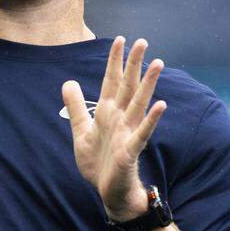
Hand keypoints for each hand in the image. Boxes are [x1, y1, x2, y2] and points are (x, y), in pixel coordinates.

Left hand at [62, 37, 166, 220]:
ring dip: (148, 84)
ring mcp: (128, 132)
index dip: (114, 61)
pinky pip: (143, 132)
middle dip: (134, 64)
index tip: (120, 39)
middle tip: (143, 41)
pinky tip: (161, 105)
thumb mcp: (80, 131)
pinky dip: (151, 119)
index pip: (112, 81)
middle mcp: (120, 118)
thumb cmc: (98, 162)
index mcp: (107, 112)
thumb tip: (68, 82)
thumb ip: (75, 107)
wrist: (107, 191)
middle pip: (128, 86)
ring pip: (139, 103)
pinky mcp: (131, 150)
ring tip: (158, 64)